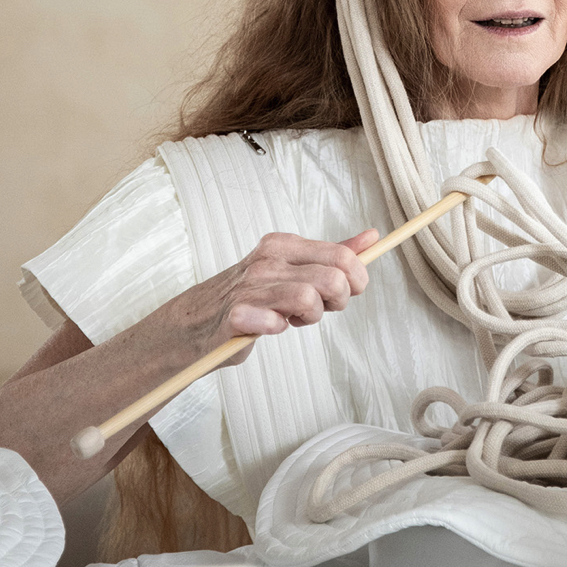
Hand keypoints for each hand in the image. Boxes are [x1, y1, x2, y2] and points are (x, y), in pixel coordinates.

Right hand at [174, 228, 379, 362]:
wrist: (194, 323)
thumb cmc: (249, 296)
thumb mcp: (292, 268)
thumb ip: (332, 255)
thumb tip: (372, 238)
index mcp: (283, 244)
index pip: (343, 256)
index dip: (356, 281)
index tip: (347, 293)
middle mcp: (267, 260)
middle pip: (333, 278)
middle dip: (337, 301)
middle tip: (319, 309)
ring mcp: (250, 286)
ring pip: (309, 299)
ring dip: (309, 318)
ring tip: (292, 318)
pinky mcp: (236, 314)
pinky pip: (273, 322)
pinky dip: (278, 328)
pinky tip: (269, 327)